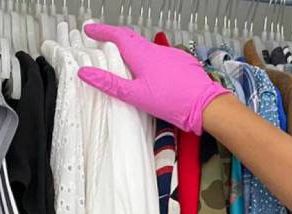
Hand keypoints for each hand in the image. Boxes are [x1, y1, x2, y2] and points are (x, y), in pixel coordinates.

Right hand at [77, 23, 228, 134]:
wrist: (206, 106)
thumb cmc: (174, 102)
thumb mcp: (136, 95)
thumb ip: (110, 84)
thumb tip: (85, 73)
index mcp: (143, 55)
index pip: (117, 35)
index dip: (102, 31)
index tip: (90, 29)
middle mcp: (156, 51)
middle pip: (131, 38)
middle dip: (115, 37)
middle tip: (102, 39)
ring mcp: (171, 56)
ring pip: (146, 48)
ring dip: (132, 49)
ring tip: (122, 58)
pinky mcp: (182, 64)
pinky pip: (160, 57)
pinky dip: (148, 59)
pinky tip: (149, 72)